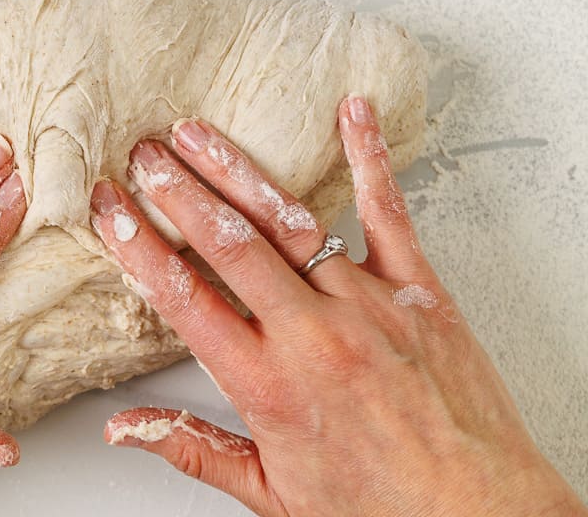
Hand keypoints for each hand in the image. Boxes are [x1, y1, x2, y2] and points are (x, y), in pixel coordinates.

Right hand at [89, 96, 587, 515]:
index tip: (109, 210)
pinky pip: (389, 211)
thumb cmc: (379, 506)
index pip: (183, 296)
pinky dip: (370, 156)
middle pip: (228, 242)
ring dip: (236, 170)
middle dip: (177, 190)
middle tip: (142, 154)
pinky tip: (352, 112)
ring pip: (290, 219)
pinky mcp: (419, 288)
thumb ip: (192, 447)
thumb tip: (125, 427)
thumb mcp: (270, 491)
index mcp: (267, 383)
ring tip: (196, 132)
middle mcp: (312, 334)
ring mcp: (368, 303)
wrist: (478, 514)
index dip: (137, 246)